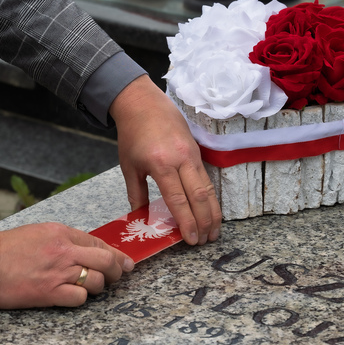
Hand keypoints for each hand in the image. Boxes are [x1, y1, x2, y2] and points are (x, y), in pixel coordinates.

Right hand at [0, 223, 132, 307]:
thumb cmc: (3, 249)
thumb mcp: (36, 233)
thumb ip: (61, 240)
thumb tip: (84, 251)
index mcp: (60, 233)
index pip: (98, 243)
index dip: (116, 254)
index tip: (125, 262)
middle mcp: (63, 250)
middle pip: (105, 261)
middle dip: (116, 270)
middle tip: (117, 276)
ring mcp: (58, 272)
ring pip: (97, 280)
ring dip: (98, 286)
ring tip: (90, 288)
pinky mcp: (49, 293)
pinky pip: (80, 298)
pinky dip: (81, 298)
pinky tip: (73, 296)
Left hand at [110, 76, 220, 245]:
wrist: (144, 103)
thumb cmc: (133, 134)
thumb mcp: (129, 166)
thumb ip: (136, 193)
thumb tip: (142, 218)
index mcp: (161, 164)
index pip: (178, 199)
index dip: (186, 221)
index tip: (191, 239)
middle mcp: (181, 160)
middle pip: (199, 196)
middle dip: (205, 221)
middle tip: (206, 241)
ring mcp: (192, 155)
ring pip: (208, 188)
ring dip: (213, 212)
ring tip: (214, 232)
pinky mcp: (197, 152)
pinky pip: (207, 179)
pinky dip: (211, 198)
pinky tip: (212, 211)